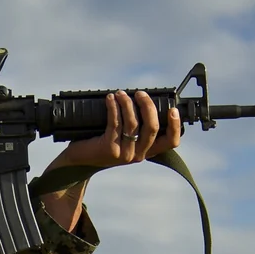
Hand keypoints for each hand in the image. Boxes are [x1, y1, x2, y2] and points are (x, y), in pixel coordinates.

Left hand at [51, 90, 181, 170]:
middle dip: (147, 106)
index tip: (173, 109)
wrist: (79, 160)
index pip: (170, 142)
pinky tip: (110, 99)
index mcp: (147, 151)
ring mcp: (124, 154)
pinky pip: (115, 123)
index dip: (175, 126)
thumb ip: (136, 126)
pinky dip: (114, 107)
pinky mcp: (110, 149)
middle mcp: (138, 154)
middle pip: (152, 127)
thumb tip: (142, 99)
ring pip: (132, 123)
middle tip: (140, 93)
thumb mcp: (124, 137)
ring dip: (127, 103)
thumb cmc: (102, 143)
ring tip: (120, 93)